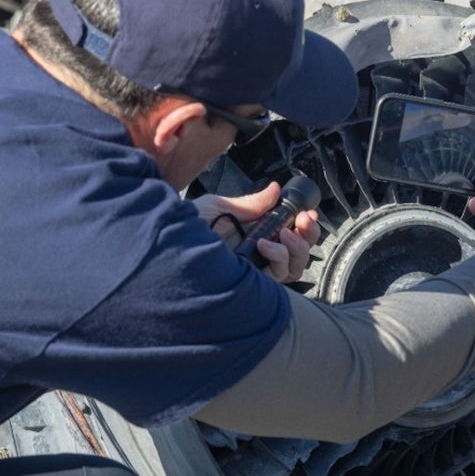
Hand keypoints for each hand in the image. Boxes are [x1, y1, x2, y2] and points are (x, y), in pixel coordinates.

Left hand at [191, 182, 320, 282]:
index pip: (288, 237)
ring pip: (293, 269)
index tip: (306, 213)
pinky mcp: (249, 285)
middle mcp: (257, 257)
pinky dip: (278, 259)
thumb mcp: (220, 207)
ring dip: (296, 248)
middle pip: (297, 256)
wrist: (167, 243)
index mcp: (252, 238)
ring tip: (283, 234)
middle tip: (302, 222)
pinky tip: (264, 244)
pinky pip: (277, 278)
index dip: (304, 227)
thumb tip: (275, 189)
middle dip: (308, 237)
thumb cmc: (185, 229)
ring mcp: (254, 273)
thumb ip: (251, 203)